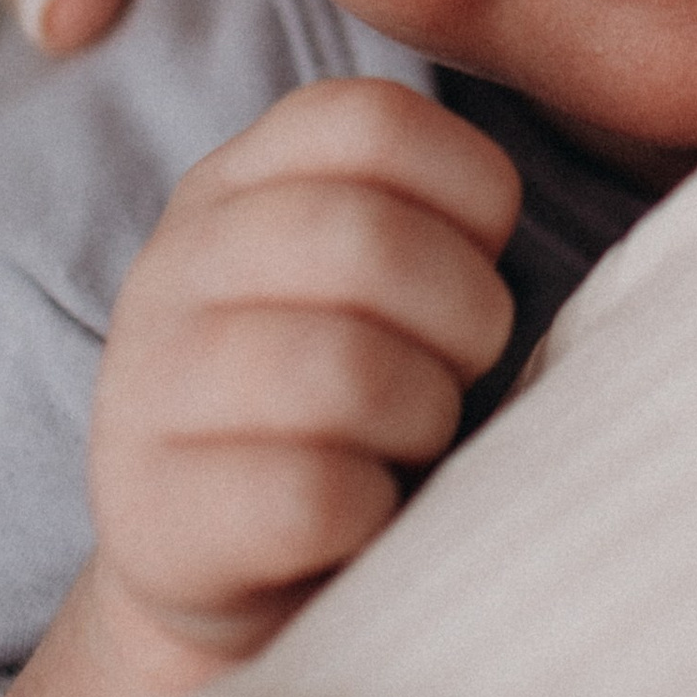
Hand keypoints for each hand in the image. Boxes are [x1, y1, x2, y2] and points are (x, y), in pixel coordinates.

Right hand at [87, 80, 522, 664]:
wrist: (236, 578)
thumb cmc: (349, 408)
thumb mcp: (369, 278)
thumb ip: (423, 214)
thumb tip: (552, 182)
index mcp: (233, 183)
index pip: (374, 119)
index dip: (474, 195)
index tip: (477, 262)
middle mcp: (171, 268)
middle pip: (370, 239)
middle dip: (465, 316)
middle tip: (456, 370)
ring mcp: (144, 393)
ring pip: (346, 371)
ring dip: (423, 417)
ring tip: (407, 441)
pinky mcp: (152, 520)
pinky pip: (314, 497)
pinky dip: (374, 511)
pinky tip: (361, 515)